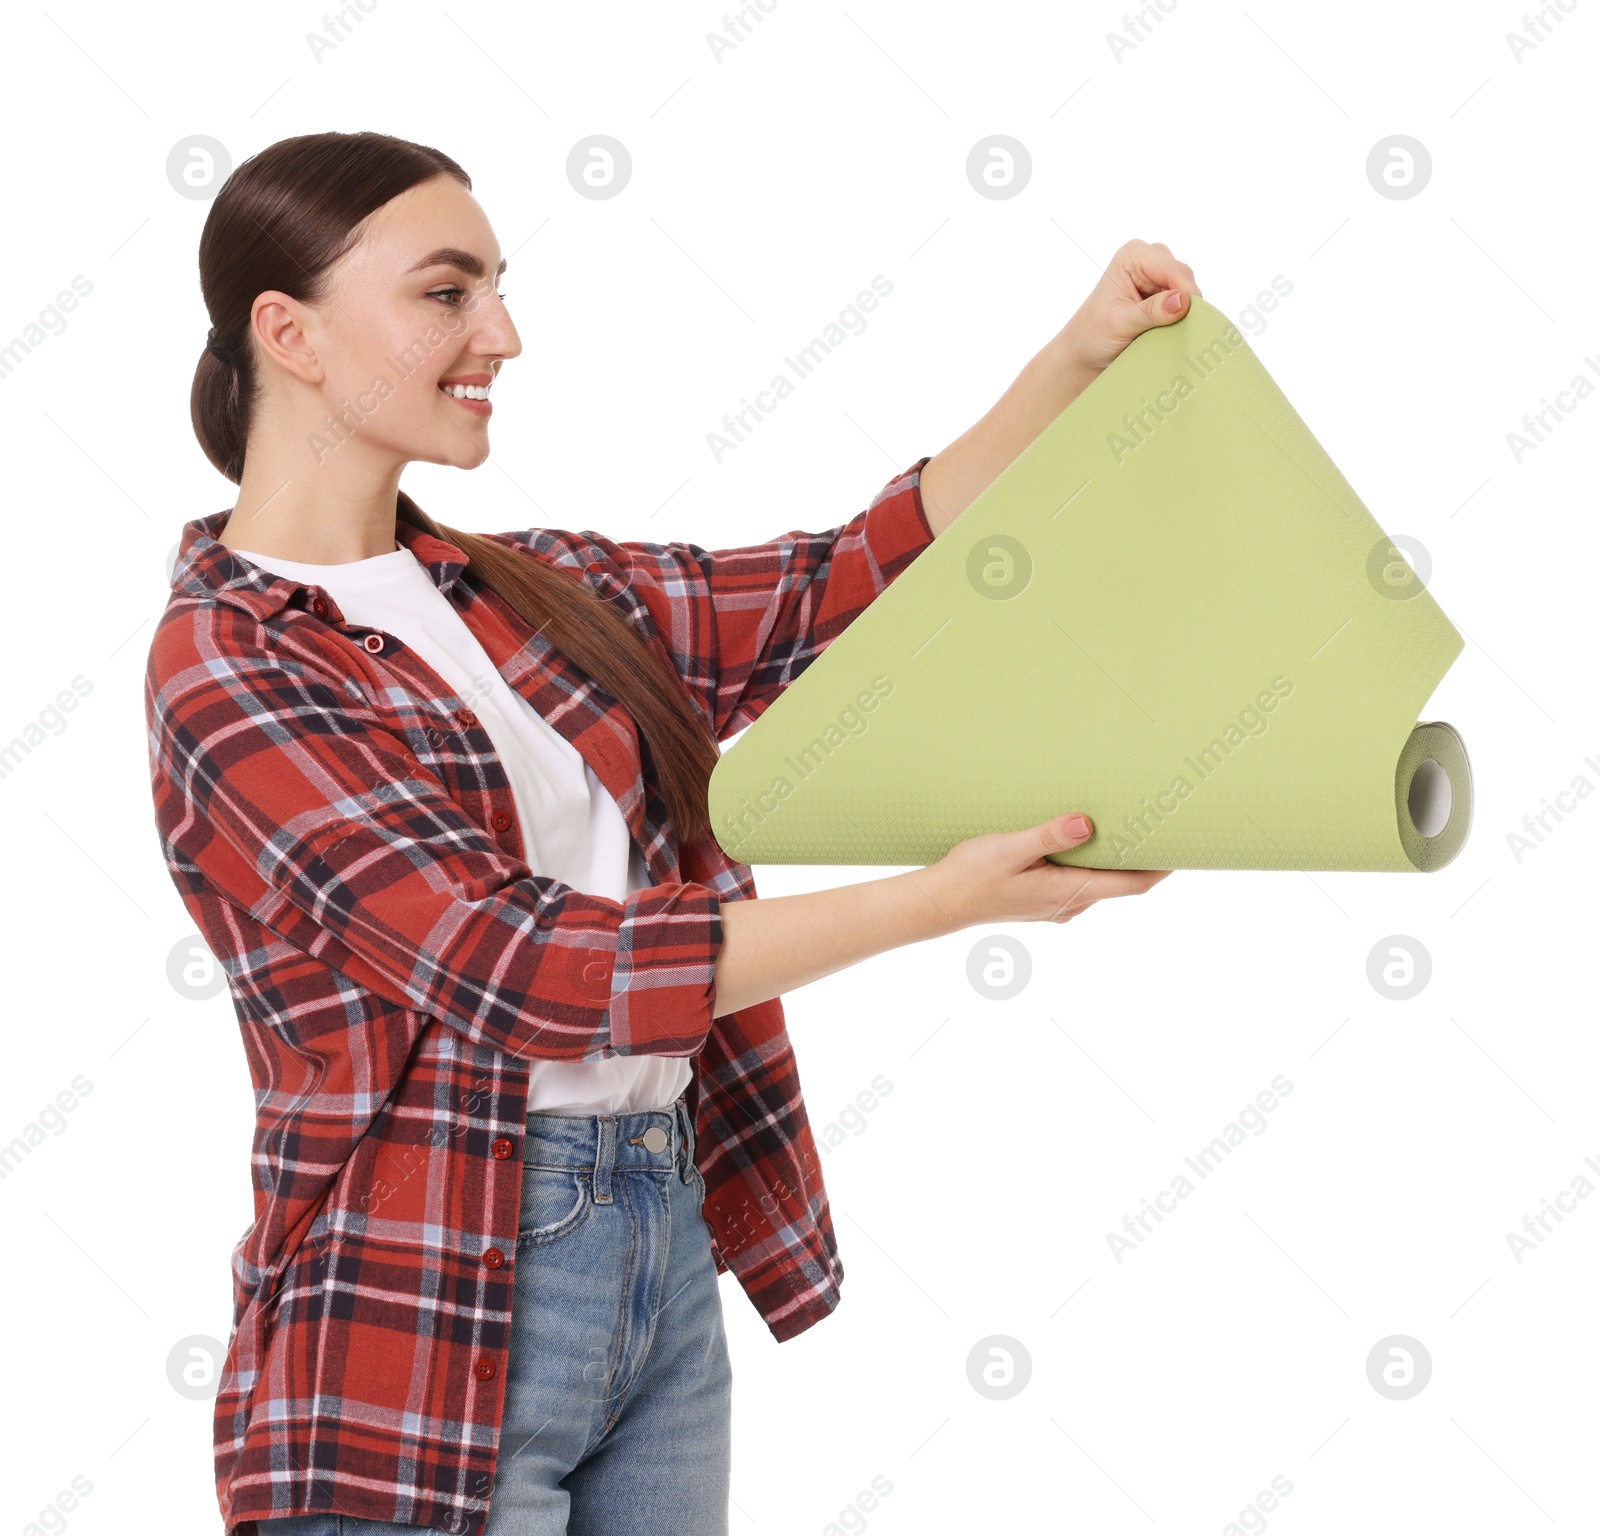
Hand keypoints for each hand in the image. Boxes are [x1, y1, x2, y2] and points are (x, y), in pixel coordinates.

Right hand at [926, 812, 1169, 928]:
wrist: (939, 904)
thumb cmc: (971, 876)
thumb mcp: (1009, 848)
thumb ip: (1049, 835)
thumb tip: (1087, 823)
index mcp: (1069, 892)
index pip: (1132, 884)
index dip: (1162, 868)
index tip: (1183, 846)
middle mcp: (1069, 905)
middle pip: (1121, 885)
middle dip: (1141, 860)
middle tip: (1157, 828)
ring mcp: (1056, 908)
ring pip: (1100, 885)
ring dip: (1114, 864)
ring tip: (1123, 831)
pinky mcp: (1041, 904)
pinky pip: (1079, 887)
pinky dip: (1091, 868)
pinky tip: (1080, 848)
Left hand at [1057, 239, 1201, 375]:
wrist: (1084, 349)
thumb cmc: (1094, 334)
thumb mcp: (1121, 324)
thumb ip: (1152, 312)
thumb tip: (1182, 301)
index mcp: (1132, 255)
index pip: (1172, 270)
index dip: (1187, 292)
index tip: (1195, 318)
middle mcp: (1146, 256)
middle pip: (1182, 276)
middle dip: (1186, 302)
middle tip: (1184, 329)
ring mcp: (1155, 271)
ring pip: (1186, 287)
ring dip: (1184, 309)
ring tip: (1171, 331)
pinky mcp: (1161, 287)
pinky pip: (1183, 298)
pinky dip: (1181, 313)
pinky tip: (1172, 328)